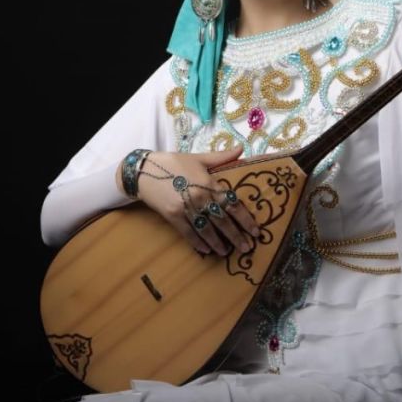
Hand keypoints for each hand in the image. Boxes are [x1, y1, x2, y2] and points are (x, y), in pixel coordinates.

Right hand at [126, 147, 260, 255]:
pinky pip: (188, 233)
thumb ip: (222, 157)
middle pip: (222, 221)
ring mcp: (186, 208)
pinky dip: (197, 242)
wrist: (144, 170)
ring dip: (218, 242)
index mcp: (209, 183)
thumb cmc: (174, 162)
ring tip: (227, 252)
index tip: (256, 231)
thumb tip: (241, 148)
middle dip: (236, 236)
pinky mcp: (173, 217)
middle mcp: (200, 198)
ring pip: (206, 230)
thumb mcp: (199, 158)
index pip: (232, 204)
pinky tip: (206, 250)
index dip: (245, 219)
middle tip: (246, 248)